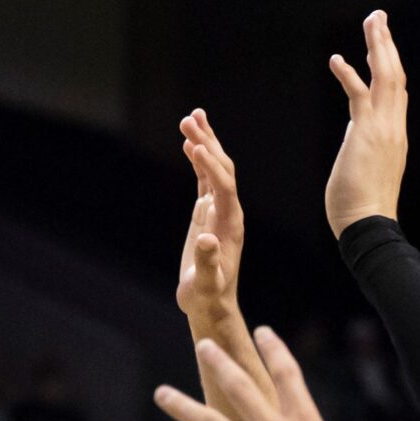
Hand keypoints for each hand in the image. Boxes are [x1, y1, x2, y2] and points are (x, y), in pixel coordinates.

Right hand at [176, 109, 246, 321]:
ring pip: (214, 168)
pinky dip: (197, 160)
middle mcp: (228, 211)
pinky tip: (188, 143)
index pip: (224, 187)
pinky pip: (204, 179)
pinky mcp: (207, 212)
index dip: (211, 166)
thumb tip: (205, 238)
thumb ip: (206, 262)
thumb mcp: (205, 283)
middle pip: (222, 169)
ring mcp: (218, 209)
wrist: (209, 303)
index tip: (195, 146)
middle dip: (208, 142)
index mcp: (230, 224)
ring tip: (190, 117)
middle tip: (190, 117)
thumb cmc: (206, 295)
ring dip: (203, 142)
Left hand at [325, 10, 407, 233]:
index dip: (390, 65)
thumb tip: (357, 138)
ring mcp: (384, 128)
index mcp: (395, 134)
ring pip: (386, 76)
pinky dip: (349, 73)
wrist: (368, 225)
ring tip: (372, 21)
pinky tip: (337, 58)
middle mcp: (394, 126)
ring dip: (378, 45)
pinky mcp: (367, 132)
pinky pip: (359, 94)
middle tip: (379, 18)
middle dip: (387, 43)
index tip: (383, 45)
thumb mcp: (368, 167)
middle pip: (395, 74)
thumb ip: (365, 147)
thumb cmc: (364, 206)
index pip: (396, 91)